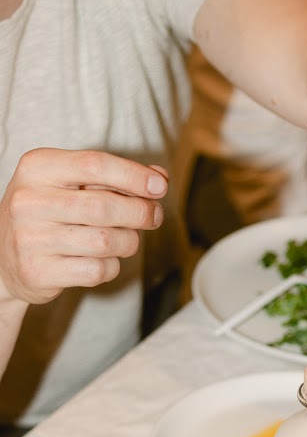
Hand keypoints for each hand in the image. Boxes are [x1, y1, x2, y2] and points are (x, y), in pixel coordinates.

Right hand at [0, 149, 166, 306]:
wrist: (4, 258)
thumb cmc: (48, 214)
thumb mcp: (69, 184)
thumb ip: (112, 178)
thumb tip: (159, 179)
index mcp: (36, 168)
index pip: (94, 164)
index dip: (134, 176)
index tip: (159, 187)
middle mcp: (29, 201)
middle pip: (104, 205)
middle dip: (140, 212)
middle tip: (153, 217)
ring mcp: (30, 238)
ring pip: (105, 241)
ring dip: (128, 242)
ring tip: (124, 239)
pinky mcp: (39, 272)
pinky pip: (97, 270)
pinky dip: (111, 266)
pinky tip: (102, 260)